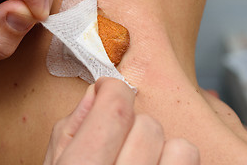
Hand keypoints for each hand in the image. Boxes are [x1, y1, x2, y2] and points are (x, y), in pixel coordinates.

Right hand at [44, 78, 199, 164]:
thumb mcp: (55, 162)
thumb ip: (72, 125)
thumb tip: (97, 91)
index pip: (115, 106)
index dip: (113, 89)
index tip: (110, 91)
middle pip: (148, 124)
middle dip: (134, 122)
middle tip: (121, 136)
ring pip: (181, 148)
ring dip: (162, 146)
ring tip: (143, 157)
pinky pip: (191, 164)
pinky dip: (177, 161)